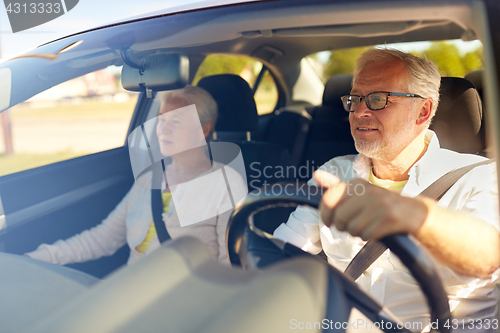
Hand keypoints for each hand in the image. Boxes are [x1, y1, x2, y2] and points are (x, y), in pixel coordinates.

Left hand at [313, 170, 428, 239]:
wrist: (415, 213)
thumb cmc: (381, 205)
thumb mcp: (359, 193)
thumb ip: (336, 186)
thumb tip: (316, 174)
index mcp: (357, 184)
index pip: (329, 198)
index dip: (325, 214)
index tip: (329, 222)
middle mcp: (368, 191)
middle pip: (339, 218)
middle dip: (343, 227)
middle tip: (352, 226)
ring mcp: (380, 204)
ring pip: (352, 229)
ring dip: (357, 233)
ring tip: (367, 226)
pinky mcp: (390, 218)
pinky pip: (366, 235)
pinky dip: (369, 237)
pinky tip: (377, 230)